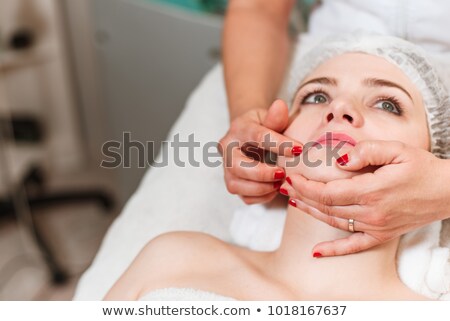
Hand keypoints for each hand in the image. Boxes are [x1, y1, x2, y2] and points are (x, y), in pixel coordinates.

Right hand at [218, 99, 302, 203]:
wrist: (249, 136)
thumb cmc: (263, 126)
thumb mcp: (270, 117)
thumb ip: (276, 117)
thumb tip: (280, 105)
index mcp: (239, 129)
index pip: (257, 136)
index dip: (279, 144)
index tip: (299, 149)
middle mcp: (227, 149)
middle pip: (237, 165)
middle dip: (262, 173)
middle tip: (283, 173)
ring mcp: (227, 168)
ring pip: (236, 184)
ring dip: (261, 187)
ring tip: (280, 181)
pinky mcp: (232, 183)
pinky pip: (244, 197)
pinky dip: (261, 197)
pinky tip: (274, 188)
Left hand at [283, 140, 449, 255]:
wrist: (449, 192)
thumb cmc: (422, 168)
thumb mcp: (398, 150)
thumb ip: (366, 151)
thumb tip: (339, 159)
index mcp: (372, 191)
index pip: (328, 191)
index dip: (305, 186)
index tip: (291, 177)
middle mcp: (371, 212)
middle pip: (326, 206)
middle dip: (302, 195)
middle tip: (284, 186)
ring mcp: (376, 227)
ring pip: (333, 222)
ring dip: (310, 212)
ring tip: (293, 202)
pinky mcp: (381, 235)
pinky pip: (353, 246)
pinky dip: (333, 250)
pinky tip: (317, 252)